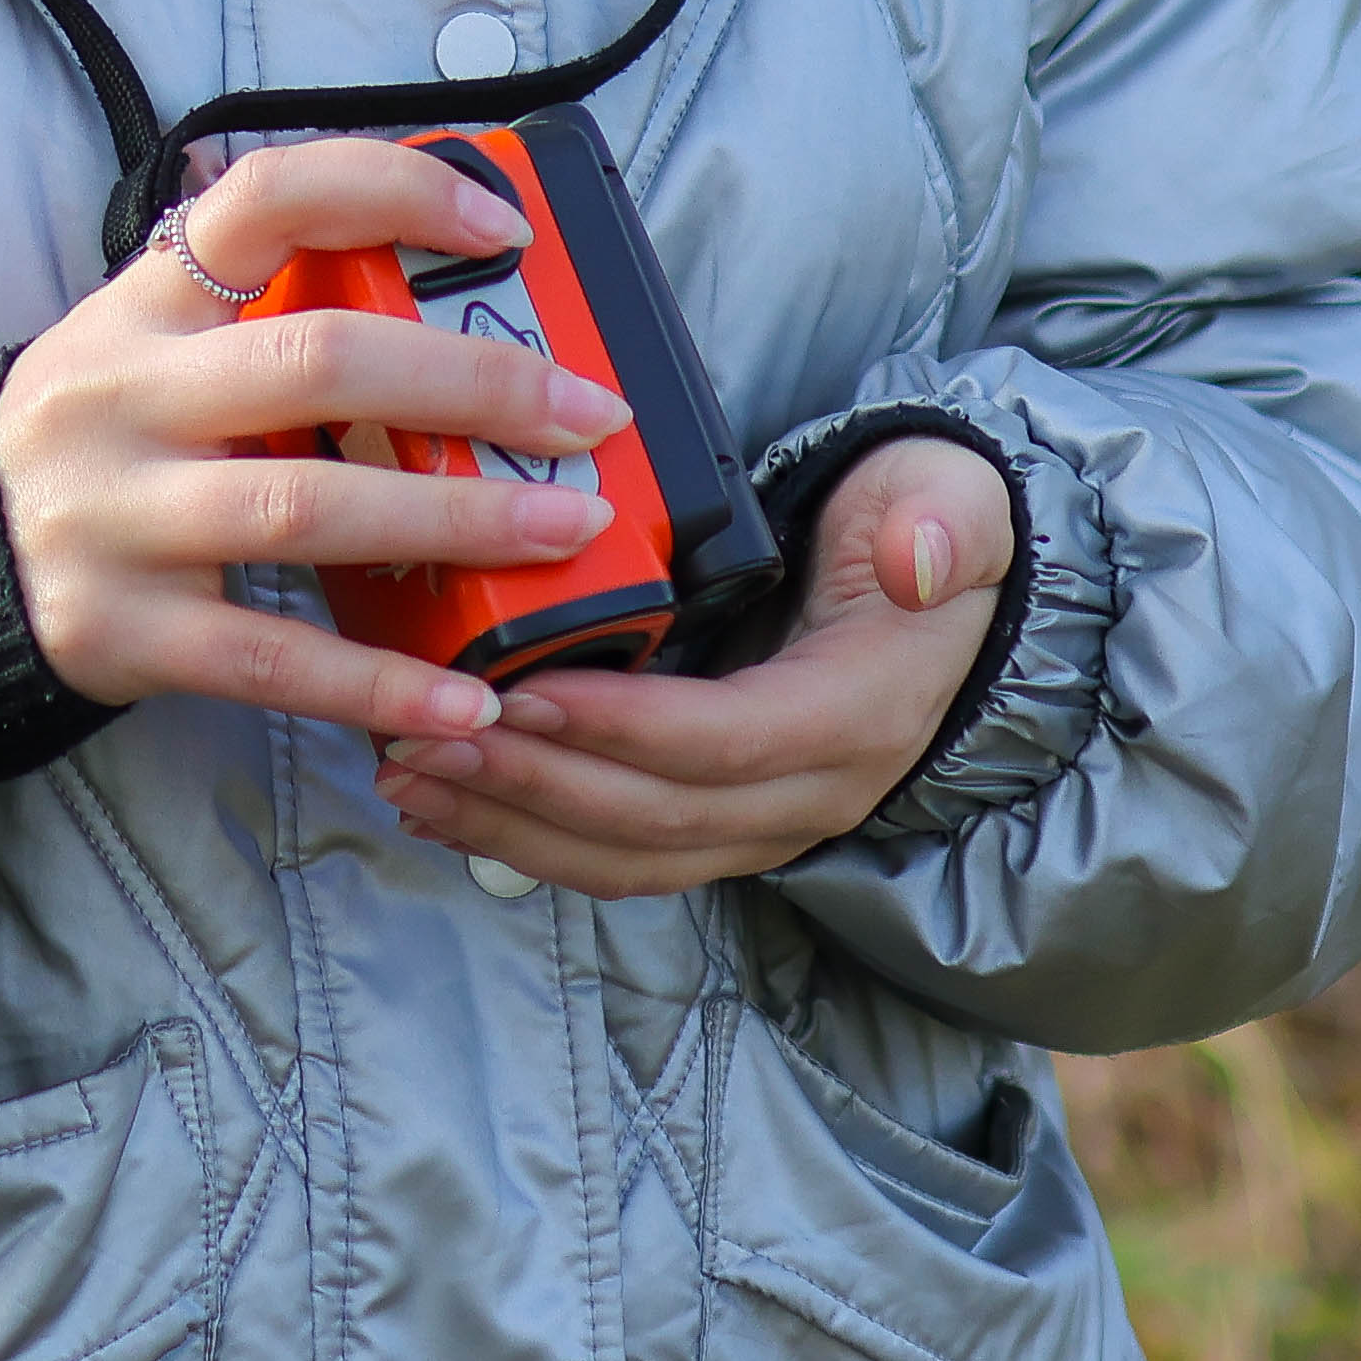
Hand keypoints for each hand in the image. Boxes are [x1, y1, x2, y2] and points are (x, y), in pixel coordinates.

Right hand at [0, 137, 637, 748]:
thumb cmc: (97, 445)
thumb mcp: (145, 346)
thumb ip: (260, 310)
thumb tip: (443, 266)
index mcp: (141, 304)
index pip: (269, 199)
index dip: (394, 194)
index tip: (505, 230)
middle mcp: (120, 397)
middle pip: (317, 362)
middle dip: (474, 382)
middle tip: (587, 413)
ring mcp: (116, 519)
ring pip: (304, 510)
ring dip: (454, 521)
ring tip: (565, 528)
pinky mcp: (123, 633)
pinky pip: (269, 658)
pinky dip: (378, 679)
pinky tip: (469, 696)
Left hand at [377, 432, 1018, 900]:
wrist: (944, 594)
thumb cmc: (922, 530)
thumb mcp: (951, 503)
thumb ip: (942, 524)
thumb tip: (918, 563)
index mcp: (857, 715)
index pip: (725, 741)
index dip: (619, 727)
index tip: (523, 687)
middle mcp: (813, 792)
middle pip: (656, 817)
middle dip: (530, 782)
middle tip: (423, 733)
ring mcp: (765, 822)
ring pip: (626, 857)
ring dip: (510, 823)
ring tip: (408, 772)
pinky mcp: (722, 827)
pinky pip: (621, 858)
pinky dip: (529, 839)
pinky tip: (449, 804)